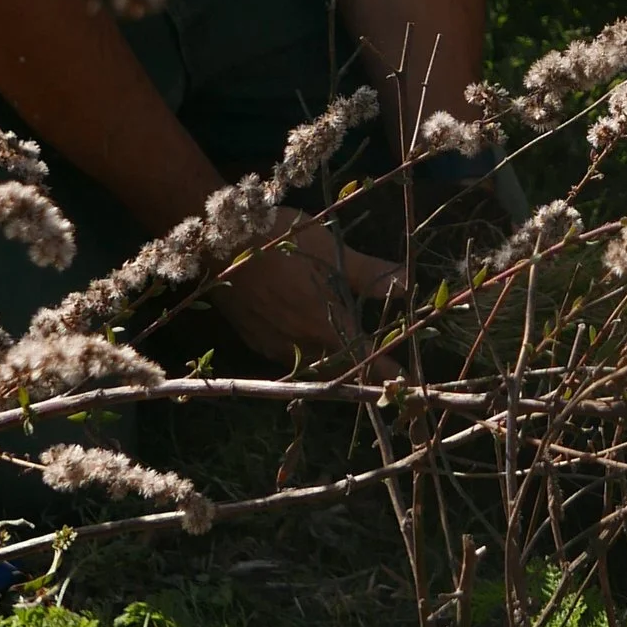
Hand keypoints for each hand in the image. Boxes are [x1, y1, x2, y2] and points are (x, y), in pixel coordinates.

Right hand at [212, 214, 401, 362]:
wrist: (218, 242)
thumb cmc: (280, 240)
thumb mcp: (330, 249)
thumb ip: (370, 273)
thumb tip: (408, 284)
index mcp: (324, 325)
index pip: (365, 360)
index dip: (388, 374)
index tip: (408, 386)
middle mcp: (301, 344)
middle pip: (340, 371)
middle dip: (362, 374)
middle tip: (383, 373)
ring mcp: (275, 346)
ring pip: (314, 367)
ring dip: (335, 367)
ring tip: (352, 360)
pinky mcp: (256, 341)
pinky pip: (290, 359)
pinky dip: (308, 357)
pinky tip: (313, 344)